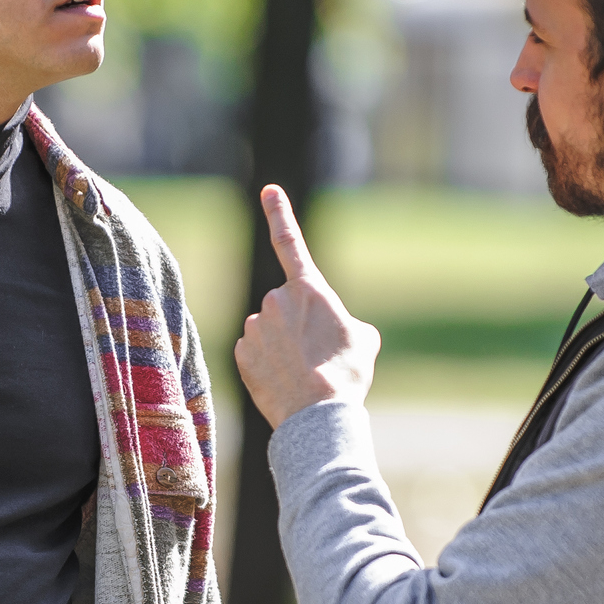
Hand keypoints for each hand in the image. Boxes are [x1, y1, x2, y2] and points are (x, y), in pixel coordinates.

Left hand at [234, 184, 378, 429]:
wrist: (318, 414)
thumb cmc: (346, 374)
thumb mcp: (364, 339)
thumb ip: (344, 322)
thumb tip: (333, 331)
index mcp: (308, 289)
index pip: (290, 242)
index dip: (279, 213)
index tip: (268, 190)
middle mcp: (275, 300)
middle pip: (286, 307)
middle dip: (298, 326)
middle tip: (318, 355)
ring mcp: (254, 327)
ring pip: (269, 331)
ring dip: (282, 347)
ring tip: (303, 373)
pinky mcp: (240, 353)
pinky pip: (254, 353)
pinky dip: (267, 365)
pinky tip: (283, 382)